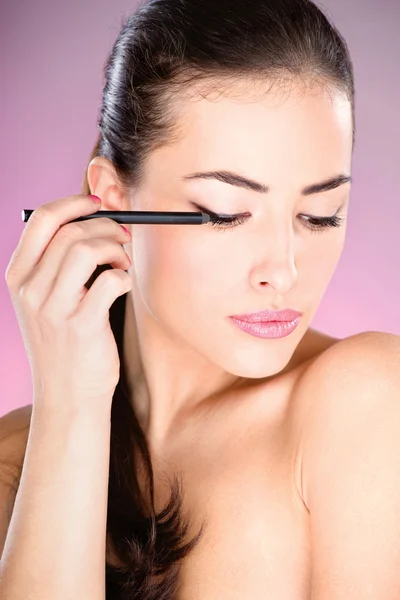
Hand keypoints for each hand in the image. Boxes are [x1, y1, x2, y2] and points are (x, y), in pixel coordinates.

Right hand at [5, 194, 132, 408]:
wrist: (67, 396)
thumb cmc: (64, 342)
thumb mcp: (44, 301)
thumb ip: (57, 263)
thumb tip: (94, 220)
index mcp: (18, 276)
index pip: (42, 219)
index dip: (75, 203)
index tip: (99, 203)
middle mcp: (30, 289)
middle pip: (71, 231)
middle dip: (106, 226)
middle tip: (124, 237)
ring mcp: (53, 308)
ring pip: (88, 249)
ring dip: (116, 248)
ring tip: (124, 263)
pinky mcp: (81, 325)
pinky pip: (109, 279)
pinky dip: (124, 275)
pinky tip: (123, 284)